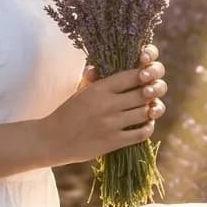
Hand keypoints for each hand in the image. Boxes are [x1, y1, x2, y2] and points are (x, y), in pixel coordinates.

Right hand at [42, 50, 167, 167]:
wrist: (53, 139)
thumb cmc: (67, 113)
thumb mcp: (79, 91)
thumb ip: (92, 78)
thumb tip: (100, 65)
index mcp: (99, 89)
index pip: (131, 76)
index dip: (145, 74)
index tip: (147, 76)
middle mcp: (107, 104)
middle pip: (143, 94)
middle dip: (152, 91)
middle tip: (153, 92)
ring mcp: (111, 124)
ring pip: (144, 113)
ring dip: (152, 110)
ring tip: (151, 108)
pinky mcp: (113, 142)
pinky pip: (141, 133)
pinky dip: (148, 127)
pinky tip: (146, 124)